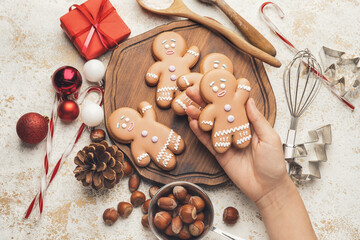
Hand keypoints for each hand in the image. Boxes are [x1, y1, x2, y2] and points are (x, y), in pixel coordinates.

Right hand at [185, 87, 288, 202]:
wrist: (267, 187)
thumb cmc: (273, 162)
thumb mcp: (270, 137)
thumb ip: (257, 119)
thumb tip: (249, 99)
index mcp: (249, 123)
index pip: (234, 105)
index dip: (224, 94)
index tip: (214, 82)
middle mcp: (235, 129)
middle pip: (218, 112)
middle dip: (205, 102)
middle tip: (193, 91)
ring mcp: (226, 141)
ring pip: (210, 125)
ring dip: (199, 115)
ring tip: (188, 105)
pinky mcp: (219, 153)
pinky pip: (207, 141)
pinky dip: (199, 132)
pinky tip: (192, 122)